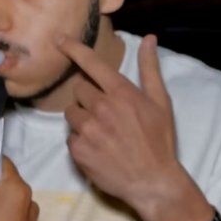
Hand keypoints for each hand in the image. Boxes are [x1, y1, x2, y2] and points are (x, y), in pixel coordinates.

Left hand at [57, 34, 191, 220]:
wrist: (153, 181)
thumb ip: (150, 69)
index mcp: (121, 93)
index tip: (59, 39)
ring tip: (102, 132)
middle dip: (88, 97)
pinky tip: (98, 148)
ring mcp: (88, 130)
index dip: (73, 48)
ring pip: (71, 113)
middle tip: (105, 112)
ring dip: (82, 119)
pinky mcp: (78, 150)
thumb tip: (148, 38)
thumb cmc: (159, 140)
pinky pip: (70, 137)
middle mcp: (101, 108)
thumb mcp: (161, 102)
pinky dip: (80, 141)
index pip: (91, 63)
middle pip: (78, 89)